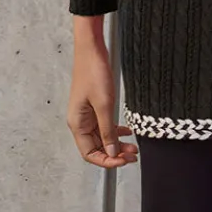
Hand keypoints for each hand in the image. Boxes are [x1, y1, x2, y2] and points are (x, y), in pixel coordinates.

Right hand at [68, 16, 138, 165]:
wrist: (91, 50)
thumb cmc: (93, 73)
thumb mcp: (104, 105)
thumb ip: (107, 130)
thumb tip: (111, 152)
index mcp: (77, 124)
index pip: (89, 154)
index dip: (106, 161)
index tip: (123, 161)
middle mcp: (80, 122)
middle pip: (96, 148)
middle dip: (115, 153)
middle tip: (133, 155)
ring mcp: (87, 115)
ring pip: (102, 138)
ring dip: (117, 144)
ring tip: (134, 147)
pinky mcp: (94, 107)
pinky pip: (104, 126)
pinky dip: (115, 131)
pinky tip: (127, 132)